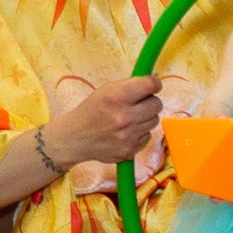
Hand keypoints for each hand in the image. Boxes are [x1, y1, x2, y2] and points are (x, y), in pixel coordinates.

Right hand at [42, 76, 164, 167]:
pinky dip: (139, 133)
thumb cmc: (91, 111)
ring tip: (129, 118)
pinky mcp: (130, 150)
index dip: (154, 84)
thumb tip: (154, 81)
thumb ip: (130, 85)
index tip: (152, 85)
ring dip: (145, 118)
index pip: (151, 85)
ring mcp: (128, 136)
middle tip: (138, 104)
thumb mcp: (105, 90)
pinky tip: (126, 132)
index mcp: (117, 96)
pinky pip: (147, 136)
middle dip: (150, 102)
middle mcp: (124, 116)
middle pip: (157, 104)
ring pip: (154, 120)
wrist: (75, 138)